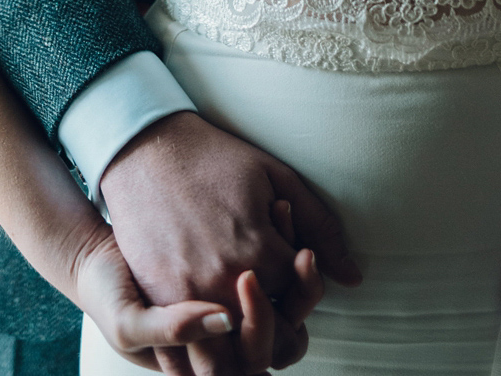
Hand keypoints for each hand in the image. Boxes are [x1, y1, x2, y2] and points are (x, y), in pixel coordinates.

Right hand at [99, 111, 359, 373]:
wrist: (146, 145)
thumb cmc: (216, 156)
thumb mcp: (276, 176)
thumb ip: (320, 227)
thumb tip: (353, 277)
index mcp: (260, 252)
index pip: (299, 305)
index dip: (303, 293)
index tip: (293, 266)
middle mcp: (226, 282)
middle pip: (271, 344)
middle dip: (282, 328)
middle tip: (275, 301)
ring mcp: (187, 296)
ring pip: (230, 362)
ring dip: (244, 348)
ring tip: (245, 321)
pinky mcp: (156, 298)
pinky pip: (186, 351)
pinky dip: (204, 349)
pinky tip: (211, 326)